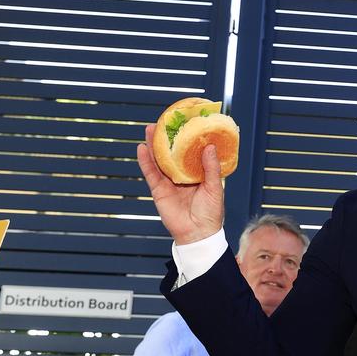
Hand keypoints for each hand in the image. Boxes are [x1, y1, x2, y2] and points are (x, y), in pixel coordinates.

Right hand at [137, 124, 225, 244]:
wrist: (198, 234)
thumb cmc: (211, 214)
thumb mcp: (215, 188)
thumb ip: (211, 168)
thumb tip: (209, 146)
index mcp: (197, 175)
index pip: (190, 153)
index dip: (187, 139)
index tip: (185, 123)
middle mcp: (182, 176)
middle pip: (172, 154)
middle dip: (167, 138)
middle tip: (164, 121)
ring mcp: (169, 183)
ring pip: (159, 160)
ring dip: (154, 145)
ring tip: (150, 129)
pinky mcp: (159, 191)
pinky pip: (151, 173)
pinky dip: (145, 161)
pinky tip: (141, 148)